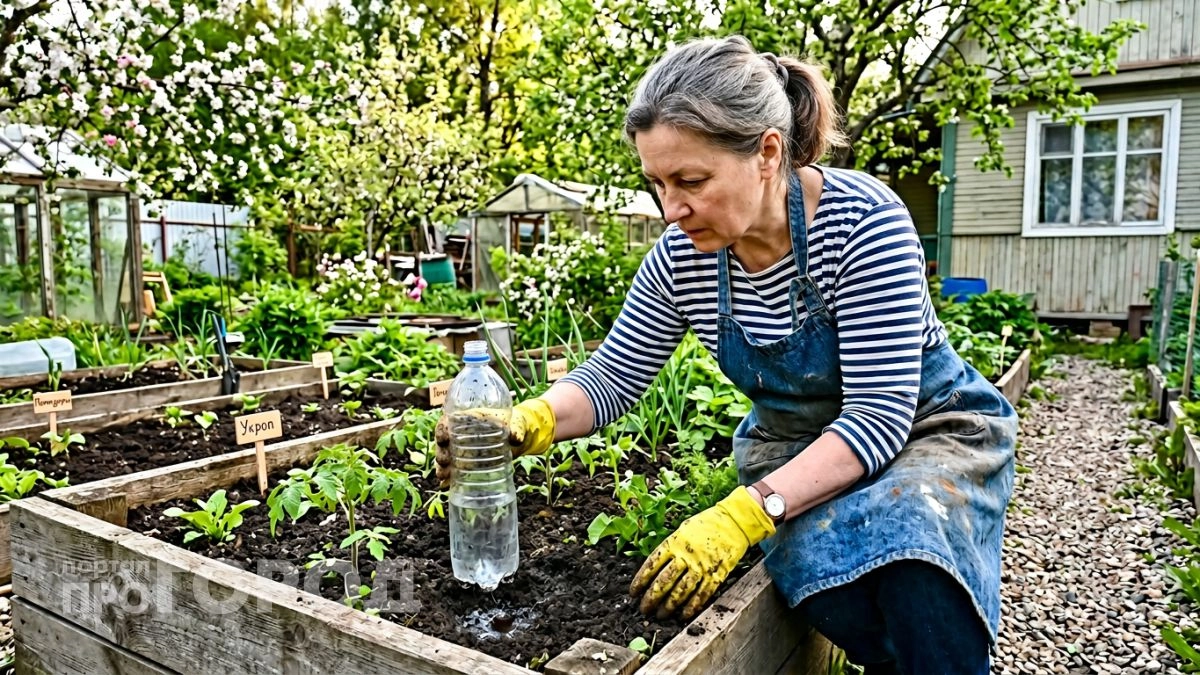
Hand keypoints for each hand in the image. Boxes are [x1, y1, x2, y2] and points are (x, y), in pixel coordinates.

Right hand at [435, 398, 555, 483]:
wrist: (519, 437)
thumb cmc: (515, 424)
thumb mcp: (516, 424)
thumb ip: (516, 429)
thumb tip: (516, 437)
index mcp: (469, 419)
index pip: (448, 422)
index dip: (441, 429)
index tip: (443, 438)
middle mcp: (462, 434)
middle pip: (445, 442)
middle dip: (441, 452)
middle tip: (444, 462)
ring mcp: (464, 449)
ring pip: (447, 457)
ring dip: (442, 467)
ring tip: (443, 476)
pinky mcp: (469, 462)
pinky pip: (455, 469)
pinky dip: (450, 477)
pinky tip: (446, 485)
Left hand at [630, 486, 774, 619]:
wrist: (734, 522)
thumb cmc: (706, 524)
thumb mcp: (682, 529)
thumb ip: (670, 547)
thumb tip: (654, 567)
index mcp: (674, 542)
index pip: (652, 565)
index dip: (640, 580)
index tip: (633, 592)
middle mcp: (686, 556)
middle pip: (664, 581)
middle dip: (652, 598)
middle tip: (644, 609)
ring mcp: (701, 566)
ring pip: (681, 591)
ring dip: (669, 605)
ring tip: (661, 615)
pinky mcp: (716, 575)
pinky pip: (702, 594)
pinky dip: (692, 606)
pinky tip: (684, 615)